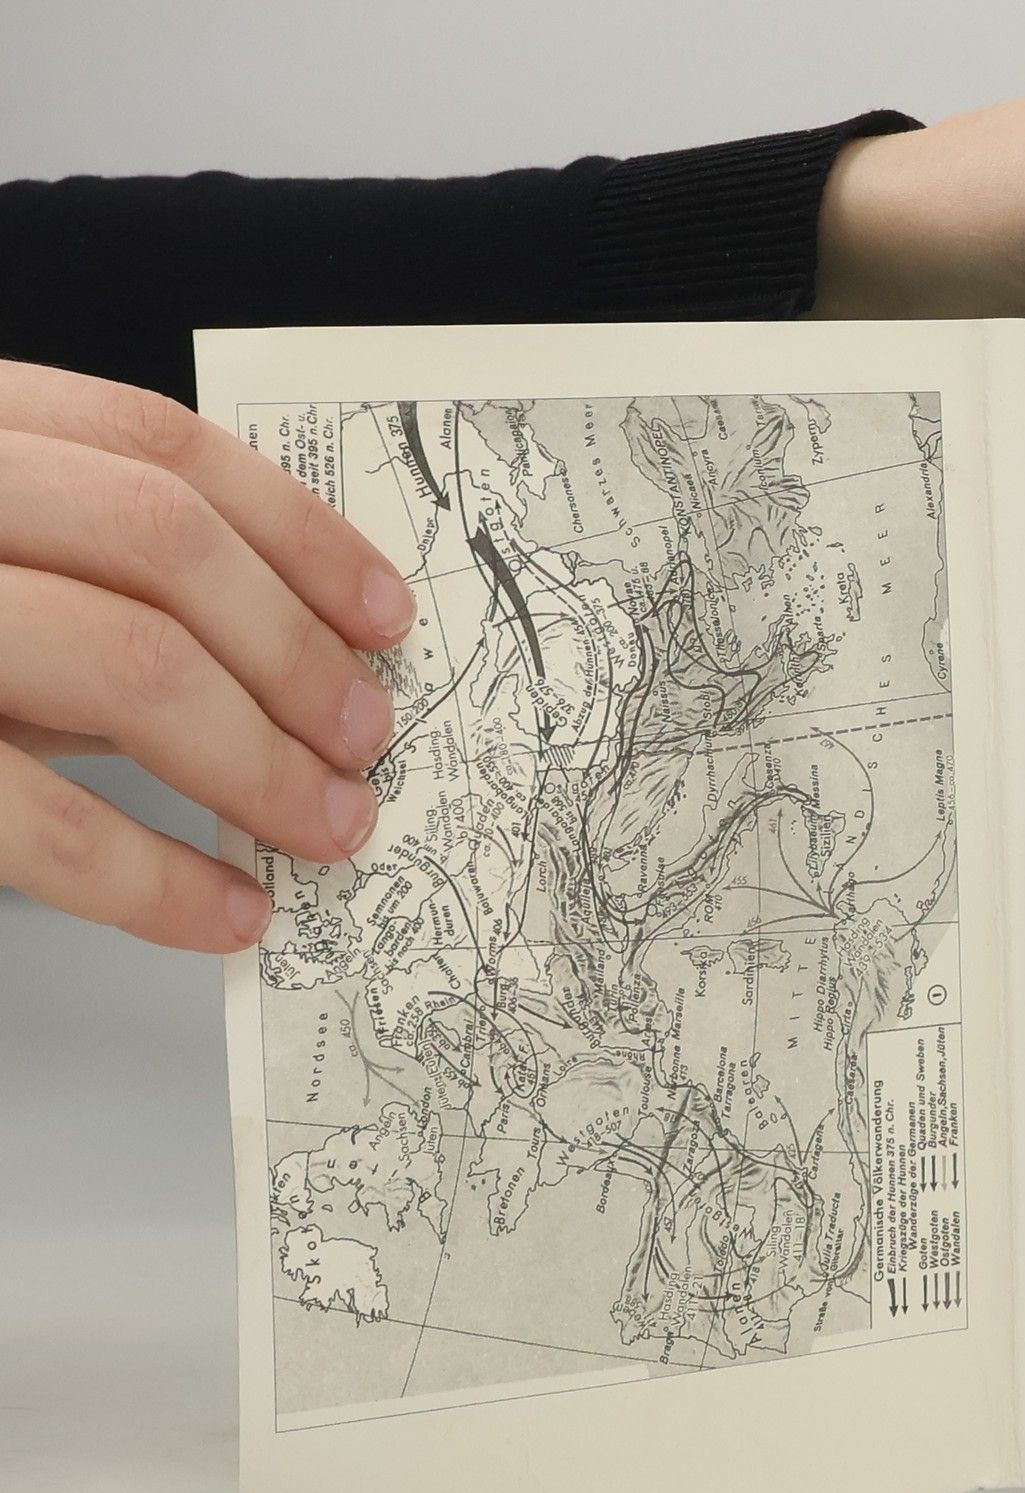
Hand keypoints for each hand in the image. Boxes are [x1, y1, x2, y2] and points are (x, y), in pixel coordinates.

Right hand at [0, 364, 416, 951]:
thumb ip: (83, 590)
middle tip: (366, 742)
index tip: (385, 616)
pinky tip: (226, 913)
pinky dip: (156, 878)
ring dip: (257, 761)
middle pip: (161, 544)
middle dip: (294, 655)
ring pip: (124, 657)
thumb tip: (280, 664)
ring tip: (327, 828)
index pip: (152, 445)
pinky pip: (37, 818)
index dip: (296, 532)